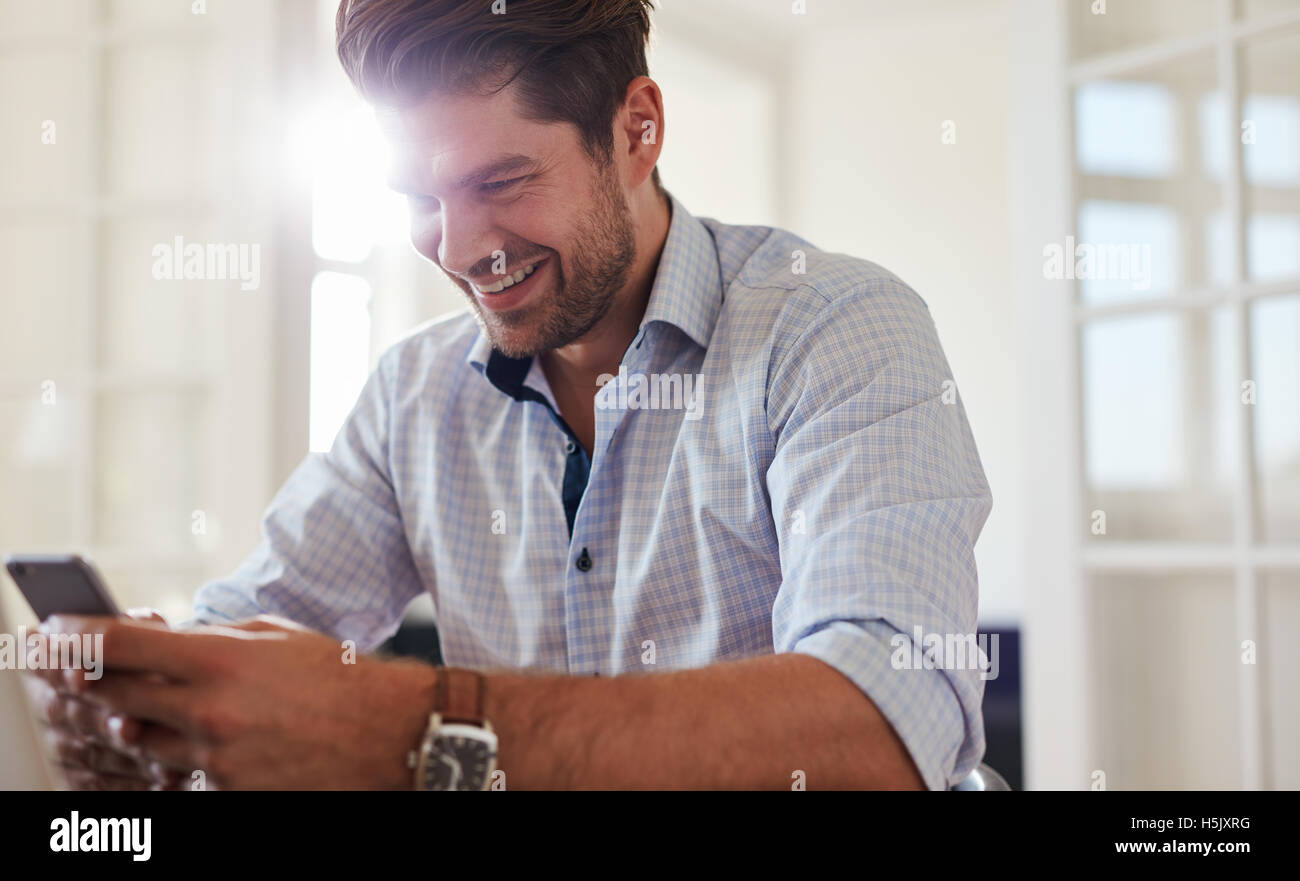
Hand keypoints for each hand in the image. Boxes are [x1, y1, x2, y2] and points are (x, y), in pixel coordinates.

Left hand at [43, 614, 438, 789]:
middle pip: (113, 695)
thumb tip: (163, 642)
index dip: (75, 635)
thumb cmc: (336, 675)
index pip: (117, 645)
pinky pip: (182, 770)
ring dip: (144, 720)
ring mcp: (213, 756)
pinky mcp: (226, 790)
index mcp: (217, 659)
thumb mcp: (273, 635)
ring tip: (173, 706)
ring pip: (141, 739)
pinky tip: (218, 737)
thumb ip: (211, 638)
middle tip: (86, 670)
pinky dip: (187, 752)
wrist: (385, 734)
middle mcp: (206, 710)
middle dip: (95, 680)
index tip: (56, 630)